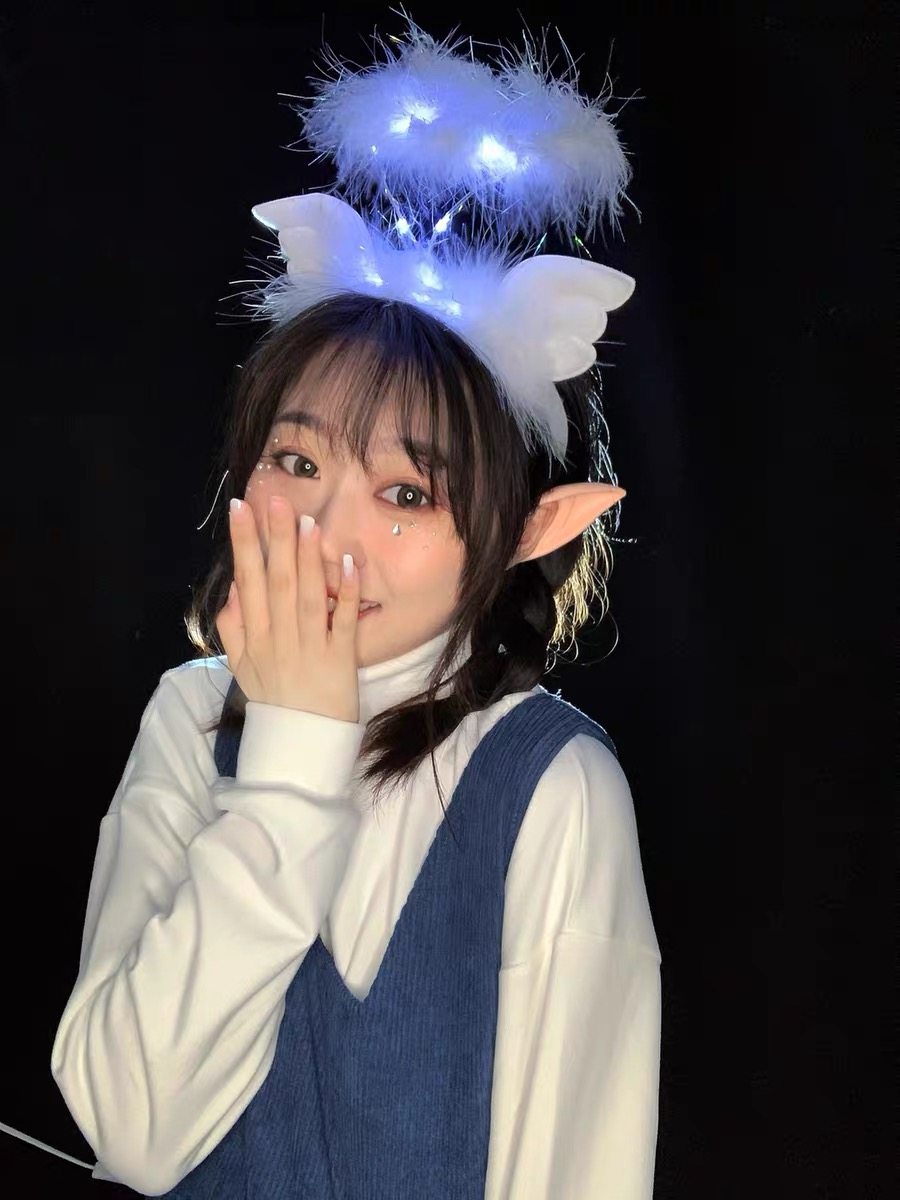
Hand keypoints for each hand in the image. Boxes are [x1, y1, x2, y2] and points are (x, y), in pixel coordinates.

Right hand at [215, 494, 361, 723]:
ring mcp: (310, 648)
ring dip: (308, 559)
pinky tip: (347, 564)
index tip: (241, 508)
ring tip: (309, 522)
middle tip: (278, 500)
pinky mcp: (340, 660)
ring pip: (307, 597)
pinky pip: (343, 623)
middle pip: (276, 581)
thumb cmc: (273, 700)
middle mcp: (279, 639)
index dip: (244, 544)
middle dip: (275, 538)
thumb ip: (232, 630)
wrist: (299, 747)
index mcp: (254, 637)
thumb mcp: (242, 668)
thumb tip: (233, 590)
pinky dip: (345, 594)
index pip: (247, 581)